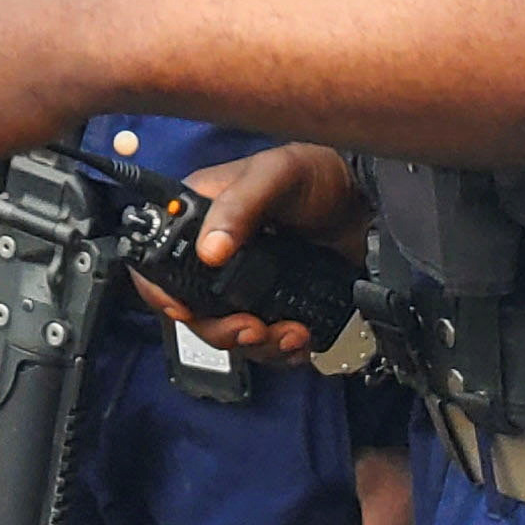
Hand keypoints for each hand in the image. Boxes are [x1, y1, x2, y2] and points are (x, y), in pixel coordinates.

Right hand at [131, 143, 369, 360]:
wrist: (367, 201)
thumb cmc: (316, 173)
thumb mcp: (275, 175)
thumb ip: (239, 206)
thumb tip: (209, 252)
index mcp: (198, 219)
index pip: (157, 261)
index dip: (160, 291)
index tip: (184, 311)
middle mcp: (215, 256)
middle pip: (193, 310)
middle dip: (220, 329)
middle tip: (251, 328)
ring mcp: (246, 283)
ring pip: (229, 332)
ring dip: (257, 345)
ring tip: (291, 335)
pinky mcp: (276, 303)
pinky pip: (265, 342)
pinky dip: (280, 351)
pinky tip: (301, 339)